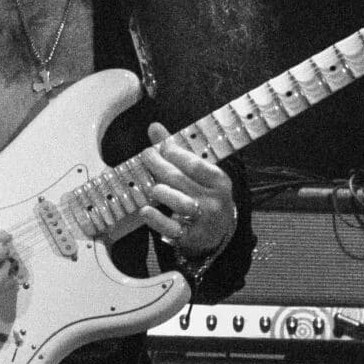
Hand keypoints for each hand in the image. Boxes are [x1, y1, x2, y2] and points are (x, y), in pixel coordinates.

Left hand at [138, 123, 234, 257]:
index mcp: (219, 181)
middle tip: (146, 156)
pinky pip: (171, 228)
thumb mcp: (199, 173)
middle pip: (182, 180)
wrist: (218, 234)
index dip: (175, 154)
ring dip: (162, 192)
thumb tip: (154, 126)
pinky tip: (145, 210)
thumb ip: (177, 151)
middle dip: (160, 166)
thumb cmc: (205, 195)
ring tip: (153, 187)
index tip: (159, 146)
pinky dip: (156, 219)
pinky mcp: (190, 237)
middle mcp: (213, 200)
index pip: (195, 164)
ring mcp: (202, 220)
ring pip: (179, 203)